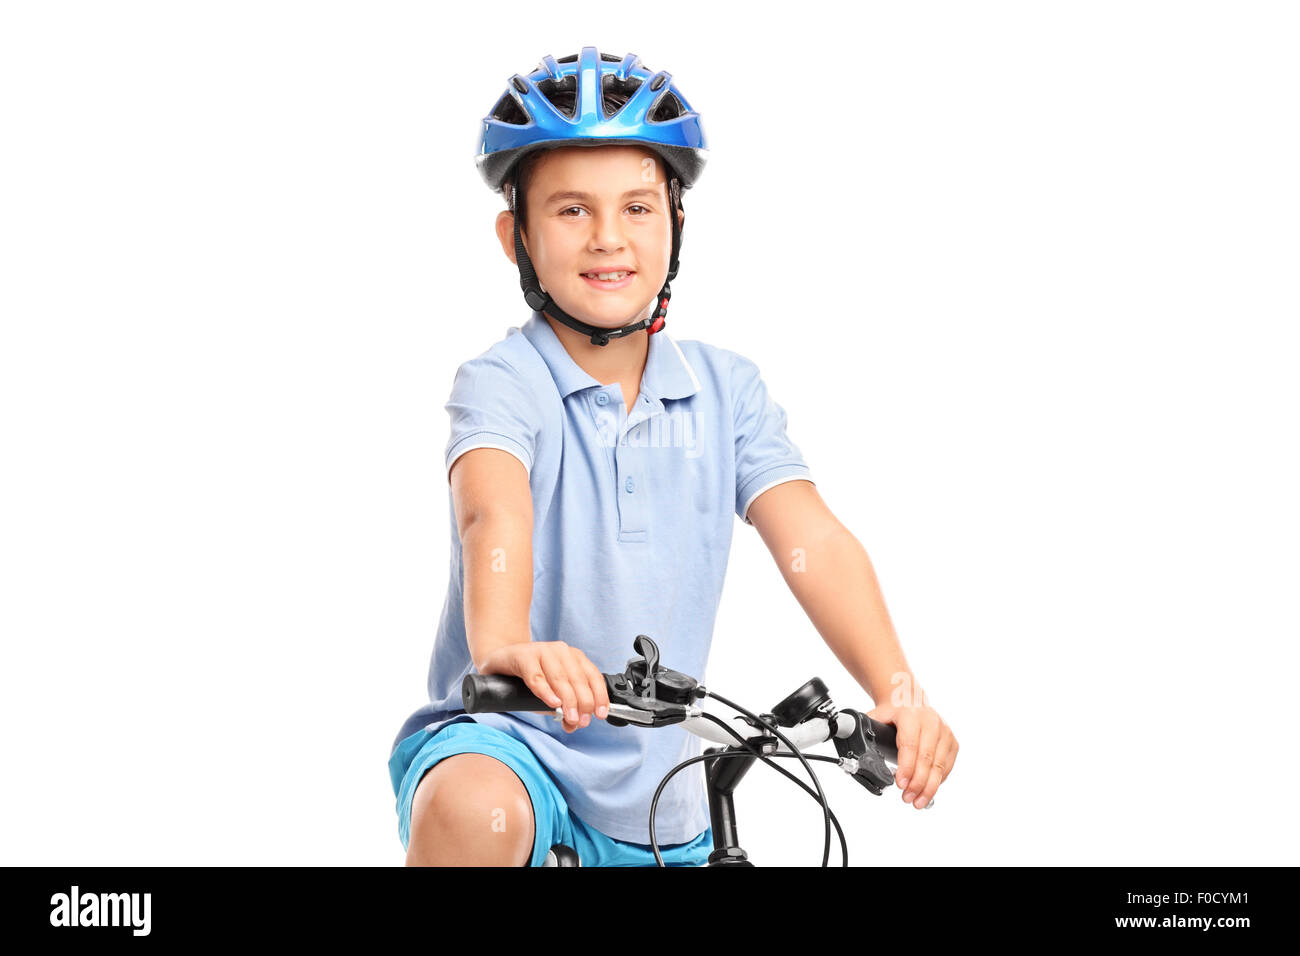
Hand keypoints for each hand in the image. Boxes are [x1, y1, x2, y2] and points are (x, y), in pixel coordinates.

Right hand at [478, 641, 610, 733]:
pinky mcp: (524, 656)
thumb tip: (574, 724)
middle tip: (582, 721)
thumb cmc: (529, 678)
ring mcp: (542, 650)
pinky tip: (552, 702)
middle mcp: (561, 651)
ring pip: (560, 678)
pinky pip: (536, 676)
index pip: (592, 676)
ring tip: (570, 717)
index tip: (600, 714)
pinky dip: (546, 691)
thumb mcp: (552, 694)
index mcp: (574, 657)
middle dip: (583, 703)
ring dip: (567, 700)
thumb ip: (564, 709)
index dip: (599, 696)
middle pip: (578, 679)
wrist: (500, 661)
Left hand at [866, 702, 957, 810]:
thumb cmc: (892, 713)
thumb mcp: (876, 717)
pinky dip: (938, 781)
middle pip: (926, 758)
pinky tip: (928, 790)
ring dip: (929, 787)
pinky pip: (947, 766)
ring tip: (918, 801)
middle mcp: (931, 721)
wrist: (910, 699)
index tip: (900, 784)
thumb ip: (866, 734)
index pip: (909, 744)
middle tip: (907, 798)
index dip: (906, 767)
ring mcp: (944, 731)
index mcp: (910, 715)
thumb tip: (856, 758)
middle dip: (917, 783)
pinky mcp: (952, 741)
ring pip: (939, 764)